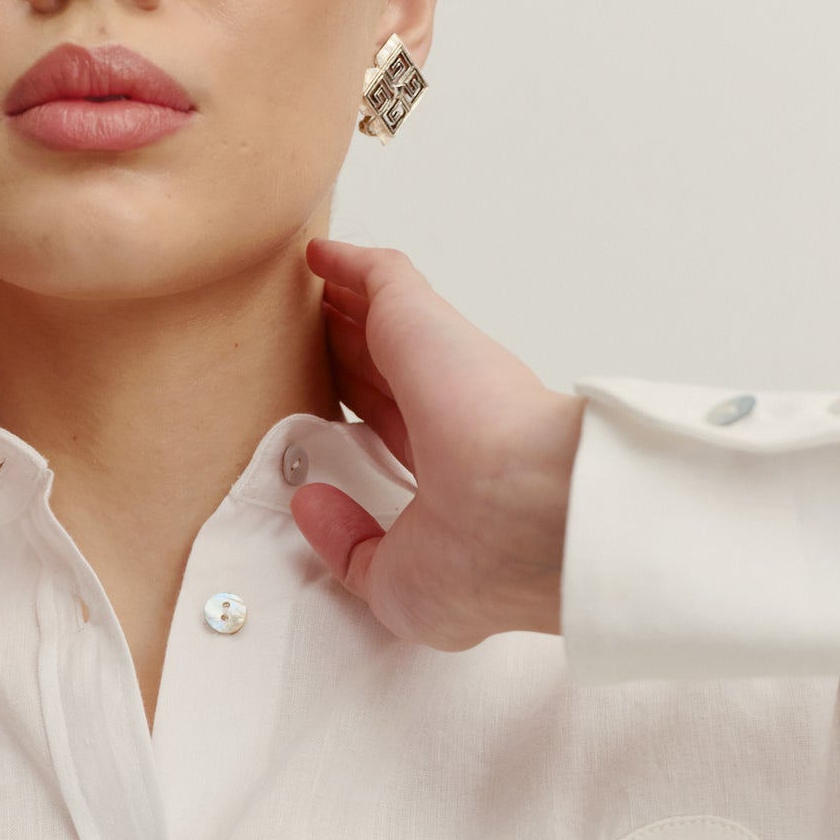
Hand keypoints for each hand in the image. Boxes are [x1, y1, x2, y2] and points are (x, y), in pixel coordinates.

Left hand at [292, 238, 584, 650]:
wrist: (532, 514)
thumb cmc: (485, 563)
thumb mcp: (396, 587)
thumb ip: (349, 547)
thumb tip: (307, 501)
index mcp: (460, 485)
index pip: (404, 442)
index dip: (370, 423)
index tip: (337, 419)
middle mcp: (458, 422)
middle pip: (392, 377)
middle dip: (358, 357)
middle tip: (318, 341)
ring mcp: (445, 370)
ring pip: (388, 326)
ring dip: (353, 308)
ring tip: (316, 293)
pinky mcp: (425, 324)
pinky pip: (380, 277)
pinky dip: (350, 262)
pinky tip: (320, 252)